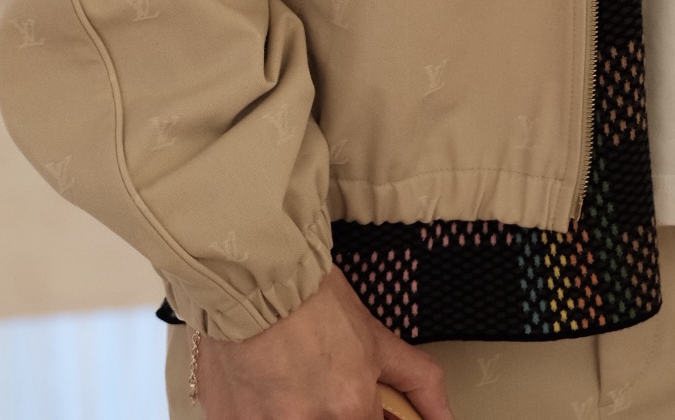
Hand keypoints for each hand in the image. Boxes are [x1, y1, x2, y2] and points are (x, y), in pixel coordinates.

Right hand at [195, 266, 454, 419]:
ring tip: (291, 378)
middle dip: (332, 407)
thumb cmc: (311, 296)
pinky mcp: (229, 419)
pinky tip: (262, 383)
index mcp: (350, 406)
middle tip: (320, 379)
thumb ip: (416, 380)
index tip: (361, 400)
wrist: (252, 270)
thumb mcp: (375, 335)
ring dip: (297, 407)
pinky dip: (261, 408)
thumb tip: (445, 417)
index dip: (370, 412)